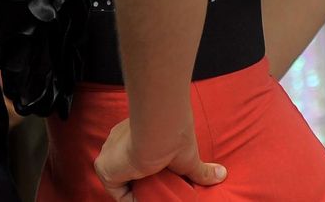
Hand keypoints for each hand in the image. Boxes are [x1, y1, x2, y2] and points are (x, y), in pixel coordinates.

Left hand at [94, 118, 225, 200]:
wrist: (158, 129)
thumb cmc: (173, 137)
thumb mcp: (188, 157)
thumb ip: (200, 170)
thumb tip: (222, 174)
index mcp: (132, 136)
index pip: (135, 160)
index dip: (148, 174)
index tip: (162, 183)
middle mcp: (116, 143)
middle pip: (127, 173)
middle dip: (142, 184)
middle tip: (160, 191)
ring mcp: (108, 154)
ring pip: (121, 182)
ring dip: (137, 192)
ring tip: (155, 197)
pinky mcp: (103, 167)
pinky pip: (116, 191)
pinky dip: (130, 199)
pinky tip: (146, 201)